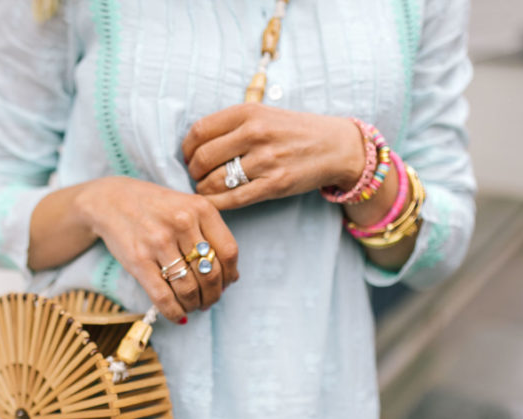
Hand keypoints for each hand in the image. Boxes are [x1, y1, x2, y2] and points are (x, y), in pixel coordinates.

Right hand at [73, 177, 238, 322]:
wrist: (111, 201)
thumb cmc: (154, 207)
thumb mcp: (187, 206)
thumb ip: (210, 233)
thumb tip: (231, 276)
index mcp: (200, 208)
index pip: (228, 252)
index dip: (230, 275)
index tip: (226, 283)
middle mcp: (182, 223)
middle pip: (210, 273)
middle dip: (213, 294)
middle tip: (209, 300)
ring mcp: (159, 242)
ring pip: (189, 288)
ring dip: (195, 304)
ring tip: (193, 305)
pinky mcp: (139, 261)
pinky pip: (163, 296)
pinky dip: (174, 312)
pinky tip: (178, 316)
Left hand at [182, 103, 364, 210]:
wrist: (336, 146)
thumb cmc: (294, 131)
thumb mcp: (263, 114)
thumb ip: (231, 124)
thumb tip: (194, 145)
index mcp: (248, 112)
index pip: (199, 131)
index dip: (186, 148)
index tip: (188, 156)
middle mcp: (255, 133)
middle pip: (202, 157)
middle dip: (193, 171)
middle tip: (197, 175)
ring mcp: (266, 160)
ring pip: (214, 181)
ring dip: (203, 188)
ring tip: (206, 188)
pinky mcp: (275, 185)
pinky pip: (233, 199)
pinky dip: (217, 202)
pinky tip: (216, 201)